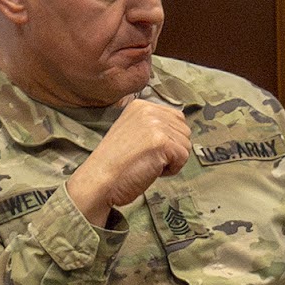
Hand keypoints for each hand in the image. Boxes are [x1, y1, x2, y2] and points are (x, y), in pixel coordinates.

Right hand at [65, 99, 193, 222]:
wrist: (99, 179)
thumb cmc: (115, 163)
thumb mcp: (132, 131)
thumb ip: (153, 125)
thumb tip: (179, 130)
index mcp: (141, 105)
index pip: (176, 117)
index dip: (169, 138)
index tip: (148, 149)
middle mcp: (149, 110)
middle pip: (184, 130)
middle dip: (172, 149)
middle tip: (148, 158)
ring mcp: (155, 125)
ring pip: (186, 144)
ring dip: (172, 160)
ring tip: (148, 163)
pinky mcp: (161, 142)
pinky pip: (183, 157)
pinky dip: (171, 170)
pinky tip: (151, 169)